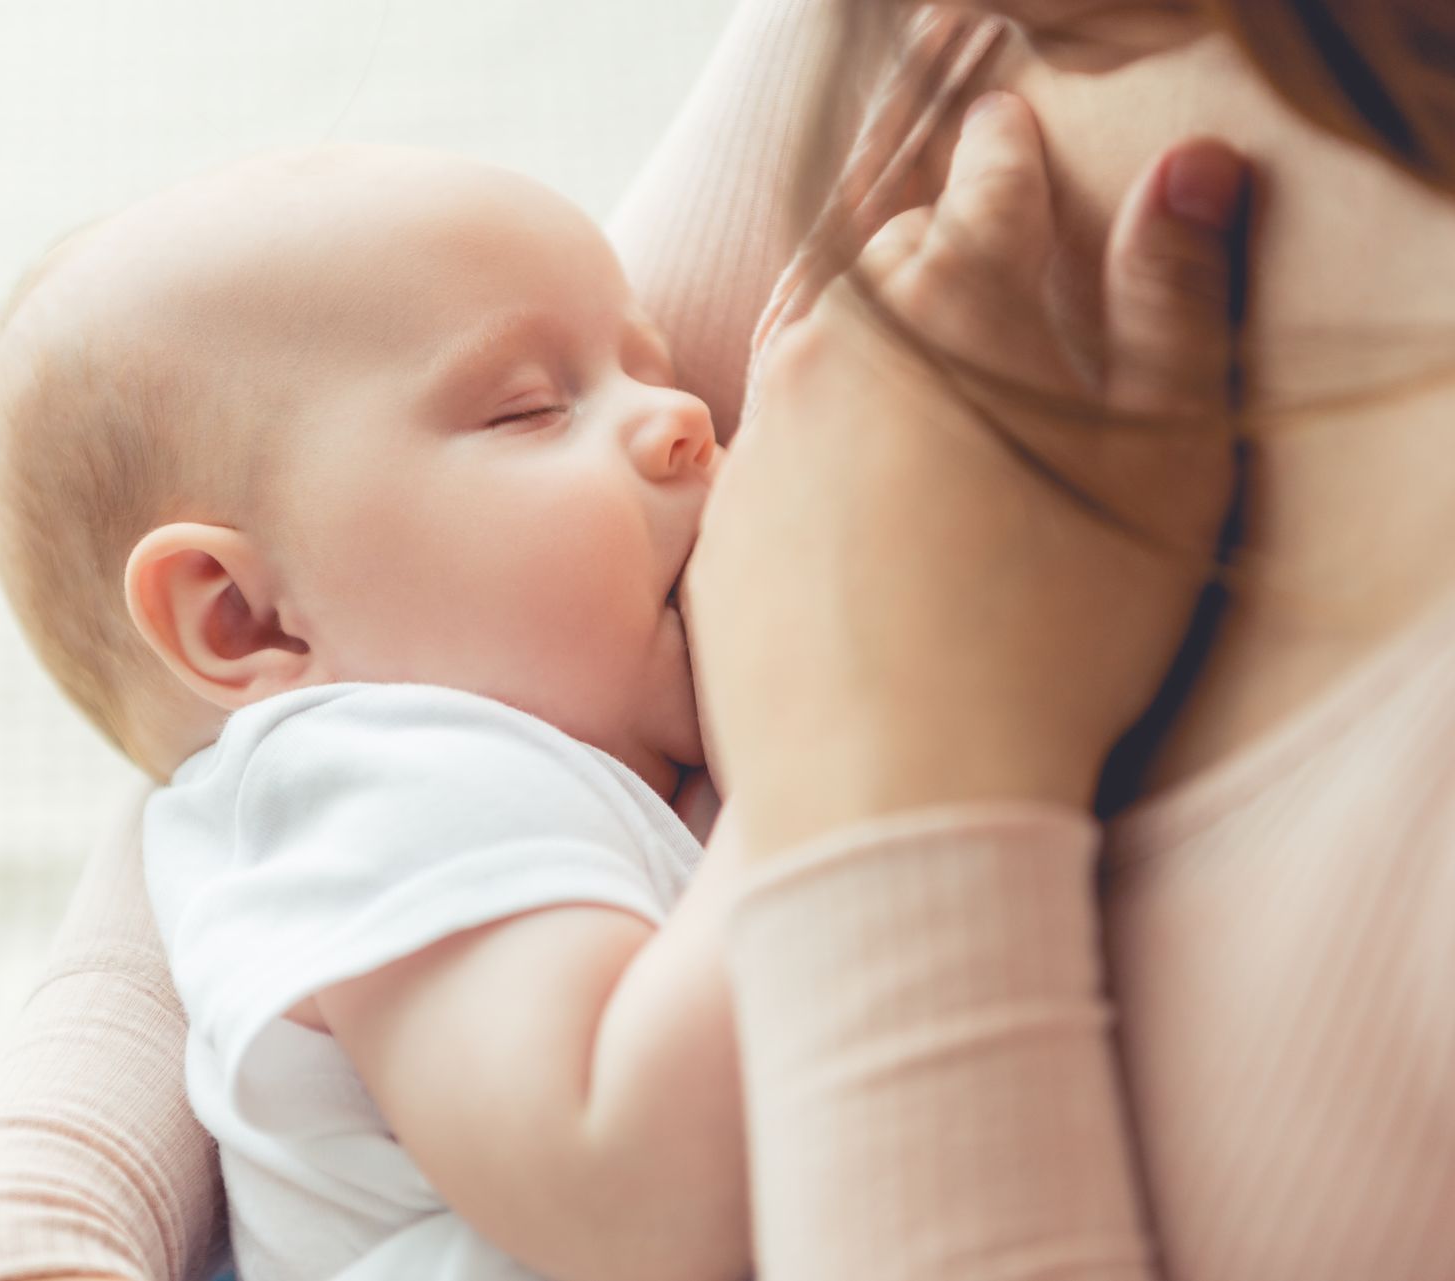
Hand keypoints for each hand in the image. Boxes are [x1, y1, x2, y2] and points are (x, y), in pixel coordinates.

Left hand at [683, 91, 1248, 856]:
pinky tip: (856, 488)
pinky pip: (770, 442)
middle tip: (979, 262)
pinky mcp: (721, 521)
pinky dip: (815, 436)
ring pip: (815, 339)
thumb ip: (1176, 304)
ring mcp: (762, 436)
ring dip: (866, 333)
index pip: (990, 184)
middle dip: (940, 248)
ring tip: (912, 362)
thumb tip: (1187, 173)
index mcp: (956, 307)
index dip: (1015, 159)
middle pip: (892, 257)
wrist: (894, 792)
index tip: (1013, 144)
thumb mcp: (1169, 467)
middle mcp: (834, 347)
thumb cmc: (1059, 639)